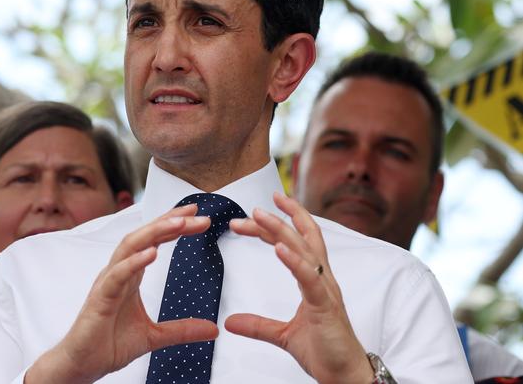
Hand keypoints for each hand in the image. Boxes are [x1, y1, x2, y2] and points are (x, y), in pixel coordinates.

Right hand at [26, 205, 218, 383]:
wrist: (81, 365)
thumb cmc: (108, 344)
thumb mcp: (154, 336)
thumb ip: (182, 330)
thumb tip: (212, 329)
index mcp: (130, 275)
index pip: (153, 241)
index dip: (173, 225)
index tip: (197, 215)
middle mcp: (119, 271)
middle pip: (145, 237)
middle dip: (170, 222)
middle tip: (196, 213)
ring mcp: (108, 282)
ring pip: (130, 247)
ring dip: (155, 232)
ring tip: (179, 223)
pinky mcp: (100, 298)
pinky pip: (117, 275)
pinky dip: (134, 262)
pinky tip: (152, 252)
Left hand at [227, 192, 373, 383]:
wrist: (345, 377)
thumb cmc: (325, 350)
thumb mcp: (283, 334)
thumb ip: (258, 325)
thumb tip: (230, 321)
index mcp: (314, 280)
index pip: (296, 242)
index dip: (279, 224)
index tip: (257, 211)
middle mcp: (322, 278)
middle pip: (300, 238)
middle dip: (278, 219)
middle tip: (253, 208)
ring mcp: (325, 290)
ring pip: (303, 250)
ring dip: (281, 230)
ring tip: (259, 215)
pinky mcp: (325, 306)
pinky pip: (309, 278)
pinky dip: (294, 261)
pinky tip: (279, 248)